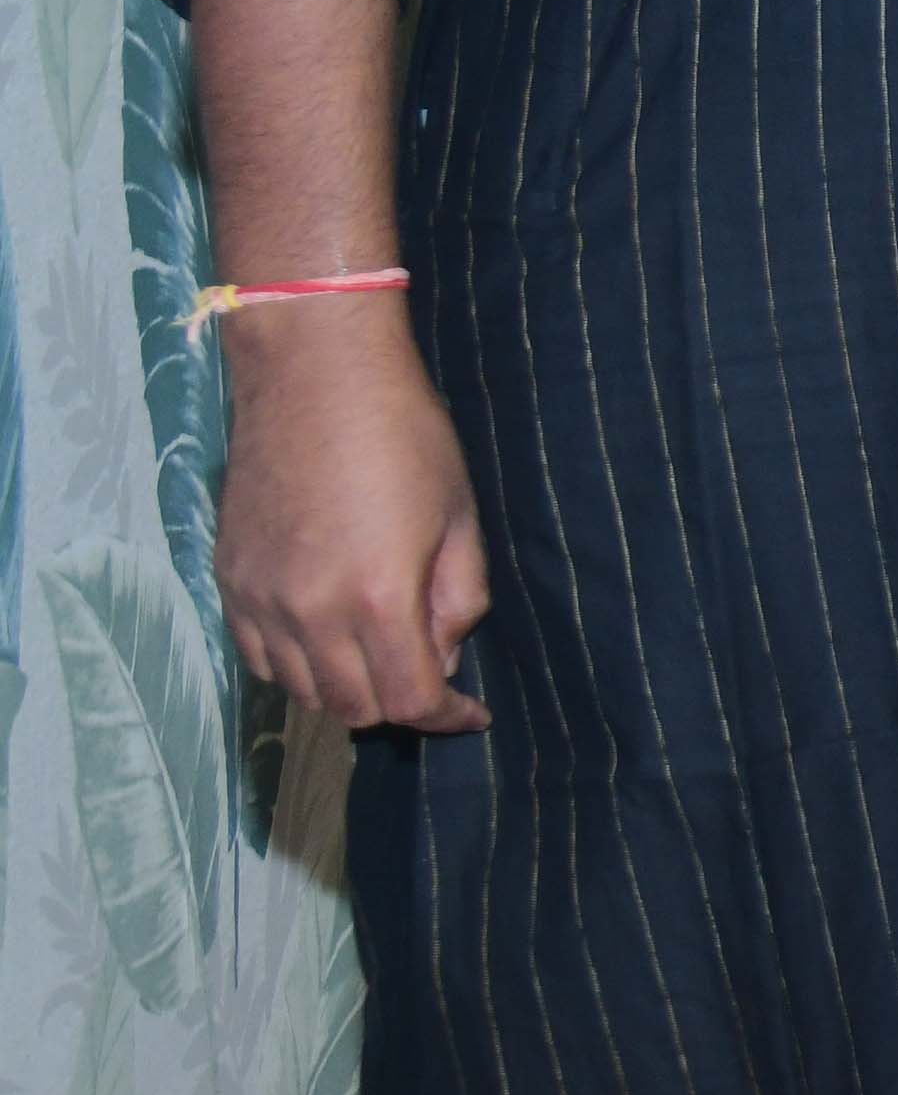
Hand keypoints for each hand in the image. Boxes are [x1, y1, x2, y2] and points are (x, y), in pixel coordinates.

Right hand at [218, 306, 492, 733]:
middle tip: (429, 677)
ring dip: (346, 689)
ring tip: (379, 657)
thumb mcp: (459, 516)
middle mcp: (309, 612)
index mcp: (378, 598)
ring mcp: (261, 600)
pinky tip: (326, 639)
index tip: (470, 713)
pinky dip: (296, 666)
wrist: (314, 376)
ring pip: (301, 690)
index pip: (409, 700)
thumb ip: (458, 598)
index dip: (446, 718)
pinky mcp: (230, 581)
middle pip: (352, 707)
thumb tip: (444, 656)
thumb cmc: (404, 435)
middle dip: (399, 704)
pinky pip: (258, 658)